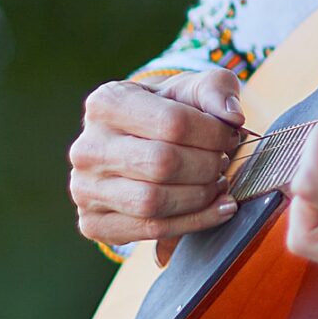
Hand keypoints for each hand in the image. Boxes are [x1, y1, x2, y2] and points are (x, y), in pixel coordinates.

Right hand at [69, 65, 244, 257]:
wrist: (139, 144)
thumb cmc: (168, 113)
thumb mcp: (192, 88)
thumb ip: (216, 89)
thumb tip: (232, 116)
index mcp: (106, 103)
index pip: (172, 123)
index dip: (213, 134)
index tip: (230, 136)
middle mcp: (87, 147)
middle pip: (162, 164)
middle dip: (207, 166)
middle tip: (222, 161)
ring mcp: (85, 189)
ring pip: (153, 202)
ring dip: (200, 197)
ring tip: (218, 183)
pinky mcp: (93, 223)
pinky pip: (151, 230)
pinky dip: (194, 222)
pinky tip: (216, 208)